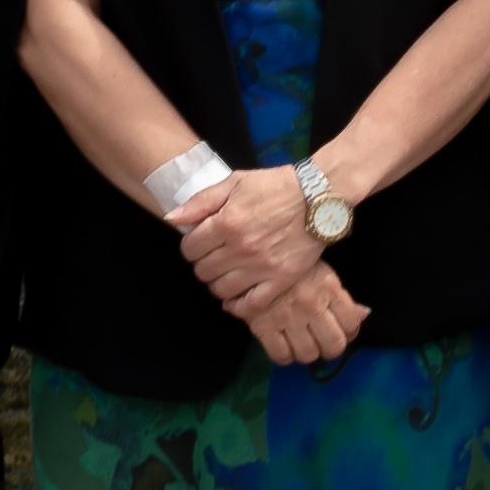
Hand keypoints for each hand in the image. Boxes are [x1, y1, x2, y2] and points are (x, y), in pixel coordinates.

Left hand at [169, 165, 326, 315]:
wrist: (318, 197)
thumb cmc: (274, 186)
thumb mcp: (234, 182)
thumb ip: (200, 202)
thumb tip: (171, 219)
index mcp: (226, 222)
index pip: (189, 249)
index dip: (191, 246)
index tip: (201, 242)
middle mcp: (240, 248)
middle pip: (203, 271)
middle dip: (203, 264)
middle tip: (214, 256)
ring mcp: (261, 267)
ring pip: (221, 290)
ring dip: (218, 283)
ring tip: (226, 273)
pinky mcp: (280, 280)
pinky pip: (251, 305)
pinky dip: (238, 307)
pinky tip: (235, 299)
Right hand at [239, 262, 363, 367]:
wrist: (252, 256)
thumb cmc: (292, 265)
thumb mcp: (322, 273)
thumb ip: (343, 297)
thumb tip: (364, 315)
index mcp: (328, 287)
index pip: (352, 323)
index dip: (350, 332)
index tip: (342, 331)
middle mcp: (311, 304)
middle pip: (333, 345)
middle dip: (331, 348)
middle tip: (323, 342)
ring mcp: (287, 316)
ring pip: (308, 354)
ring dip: (308, 353)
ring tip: (303, 343)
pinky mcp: (263, 326)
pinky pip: (281, 355)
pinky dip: (285, 356)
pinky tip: (285, 346)